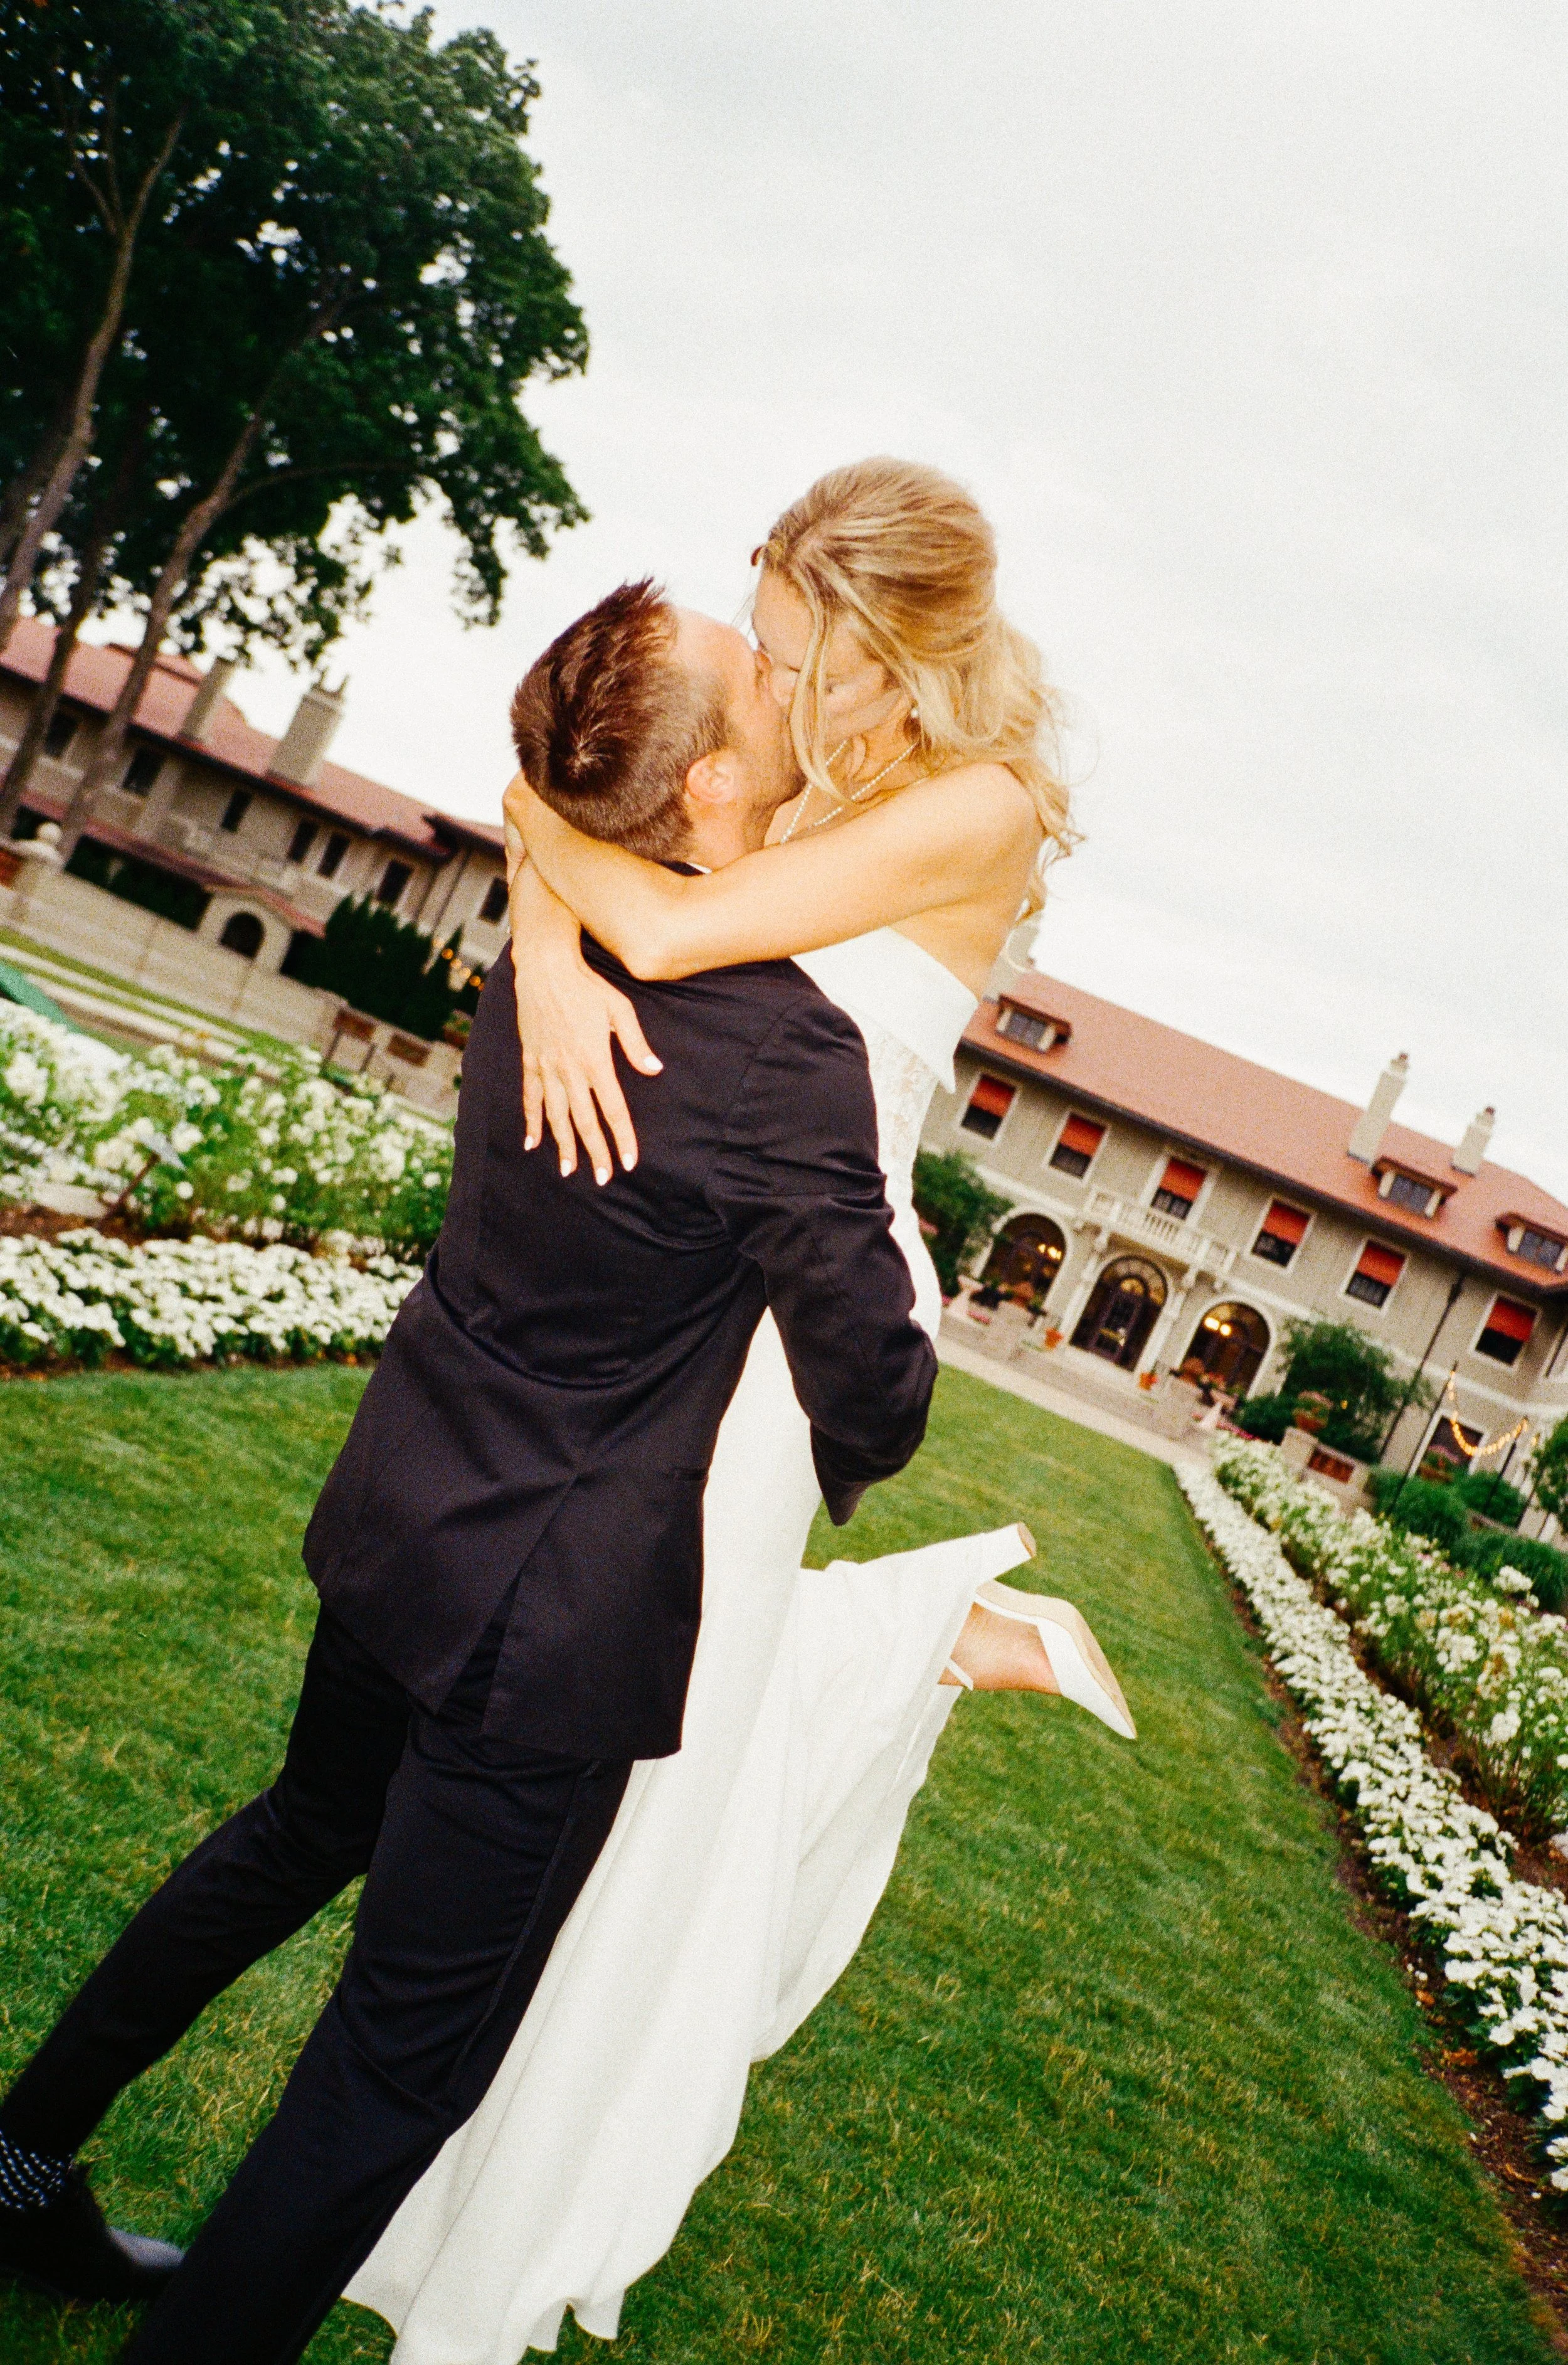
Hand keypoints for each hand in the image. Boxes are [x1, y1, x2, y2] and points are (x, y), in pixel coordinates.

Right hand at [508, 860, 661, 1179]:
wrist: (545, 967)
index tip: (629, 1162)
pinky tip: (533, 1143)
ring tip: (569, 1170)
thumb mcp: (620, 1010)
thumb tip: (655, 1070)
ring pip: (556, 1116)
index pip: (613, 1109)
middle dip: (594, 1152)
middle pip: (584, 1120)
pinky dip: (532, 1122)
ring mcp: (547, 1067)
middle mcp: (569, 1069)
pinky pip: (531, 1098)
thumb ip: (635, 1043)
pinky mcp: (530, 1060)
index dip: (622, 1138)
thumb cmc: (587, 985)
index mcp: (595, 1060)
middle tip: (602, 1179)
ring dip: (563, 1145)